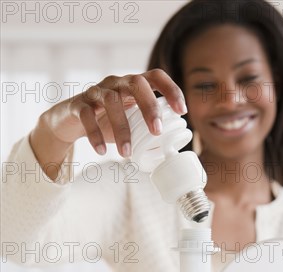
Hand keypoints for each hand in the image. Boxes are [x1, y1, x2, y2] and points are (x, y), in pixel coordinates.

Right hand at [35, 70, 186, 158]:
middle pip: (136, 83)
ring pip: (112, 102)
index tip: (182, 111)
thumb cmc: (106, 122)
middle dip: (149, 107)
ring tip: (127, 153)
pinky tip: (102, 151)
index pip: (156, 77)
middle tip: (157, 132)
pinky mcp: (78, 104)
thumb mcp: (130, 124)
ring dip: (122, 129)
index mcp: (132, 86)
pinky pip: (87, 116)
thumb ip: (147, 131)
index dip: (171, 90)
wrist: (69, 121)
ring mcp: (96, 91)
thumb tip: (169, 151)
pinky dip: (95, 135)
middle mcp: (116, 83)